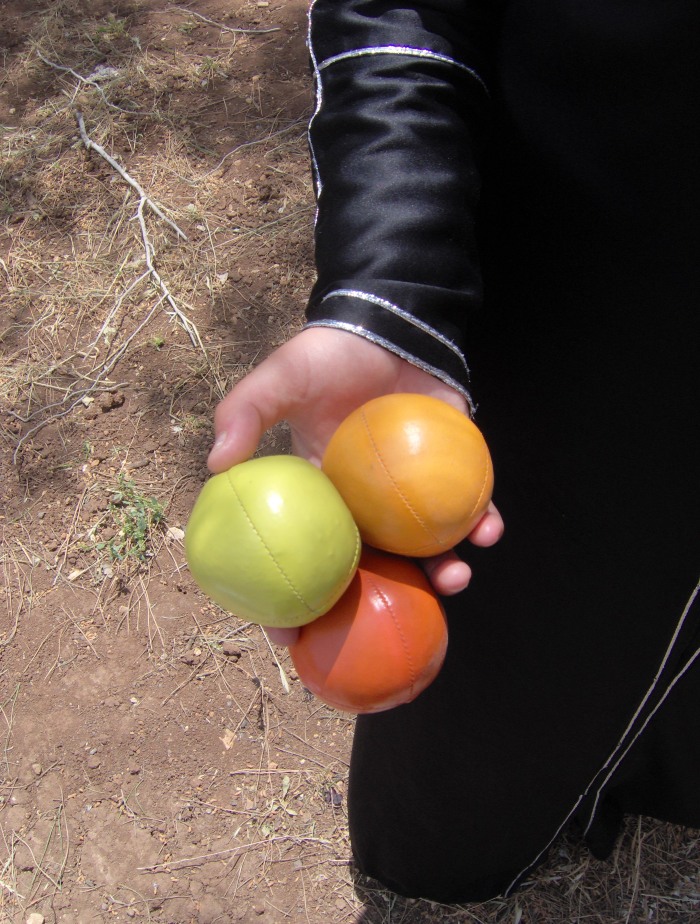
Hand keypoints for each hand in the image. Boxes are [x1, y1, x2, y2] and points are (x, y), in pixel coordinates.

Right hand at [208, 327, 502, 641]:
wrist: (388, 324)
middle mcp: (364, 506)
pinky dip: (480, 522)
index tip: (294, 643)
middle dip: (379, 608)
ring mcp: (409, 494)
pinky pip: (467, 508)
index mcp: (321, 499)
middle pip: (370, 570)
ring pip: (423, 549)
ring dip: (443, 572)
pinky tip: (488, 530)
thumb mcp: (281, 378)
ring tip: (454, 579)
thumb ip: (246, 412)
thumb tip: (215, 464)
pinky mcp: (452, 472)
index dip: (294, 605)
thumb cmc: (329, 355)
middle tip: (386, 634)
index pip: (303, 561)